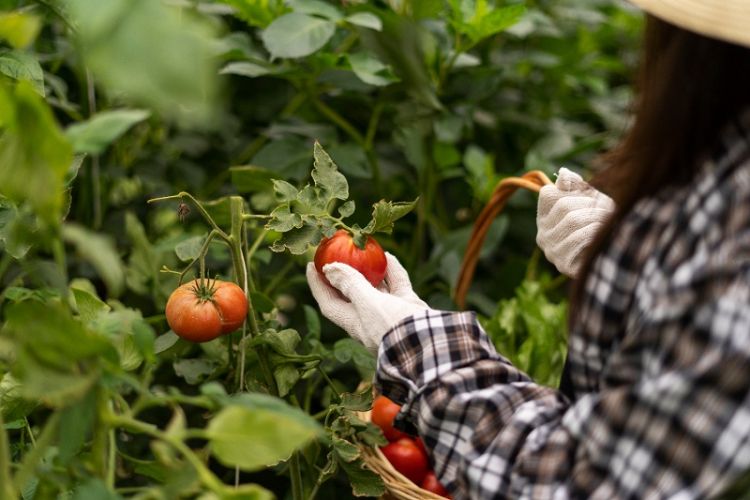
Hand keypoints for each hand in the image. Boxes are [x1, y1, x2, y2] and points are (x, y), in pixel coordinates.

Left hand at [306, 252, 429, 352]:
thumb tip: (328, 268)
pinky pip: (397, 285)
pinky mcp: (408, 308)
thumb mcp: (368, 304)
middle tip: (336, 252)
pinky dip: (392, 271)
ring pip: (376, 288)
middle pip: (351, 293)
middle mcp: (370, 319)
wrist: (432, 344)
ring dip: (368, 270)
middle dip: (343, 274)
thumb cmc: (393, 326)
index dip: (318, 285)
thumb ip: (350, 284)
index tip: (311, 265)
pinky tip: (388, 256)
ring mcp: (391, 314)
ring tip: (363, 250)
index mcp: (354, 323)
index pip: (329, 303)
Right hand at [536, 168, 614, 277]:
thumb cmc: (599, 227)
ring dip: (596, 218)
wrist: (610, 262)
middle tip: (609, 207)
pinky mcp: (563, 264)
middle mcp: (542, 235)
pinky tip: (604, 234)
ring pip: (572, 221)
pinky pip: (578, 240)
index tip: (592, 195)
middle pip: (563, 206)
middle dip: (590, 204)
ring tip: (610, 220)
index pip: (548, 194)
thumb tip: (563, 172)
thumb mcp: (588, 203)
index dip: (573, 190)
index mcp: (544, 219)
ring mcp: (551, 250)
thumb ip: (575, 188)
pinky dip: (594, 234)